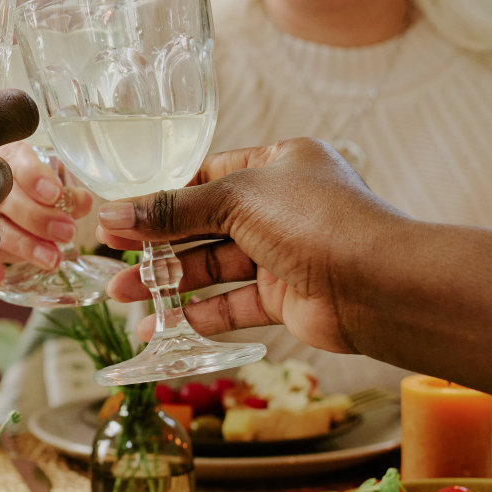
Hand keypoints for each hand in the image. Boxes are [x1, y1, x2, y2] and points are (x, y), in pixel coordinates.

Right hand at [0, 142, 92, 284]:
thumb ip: (68, 195)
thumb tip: (83, 202)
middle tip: (67, 233)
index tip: (55, 194)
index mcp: (11, 161)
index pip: (20, 164)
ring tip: (52, 259)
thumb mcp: (52, 185)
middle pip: (7, 200)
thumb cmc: (31, 190)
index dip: (36, 179)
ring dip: (24, 244)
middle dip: (38, 218)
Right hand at [94, 138, 403, 355]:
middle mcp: (281, 207)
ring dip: (167, 280)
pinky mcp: (285, 298)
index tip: (121, 210)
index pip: (207, 174)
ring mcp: (283, 254)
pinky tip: (157, 326)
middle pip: (204, 223)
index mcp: (279, 165)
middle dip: (156, 241)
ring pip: (212, 265)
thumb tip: (113, 214)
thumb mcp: (236, 199)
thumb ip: (173, 210)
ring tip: (121, 293)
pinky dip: (194, 315)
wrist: (381, 285)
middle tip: (110, 253)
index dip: (163, 194)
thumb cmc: (317, 221)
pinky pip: (230, 304)